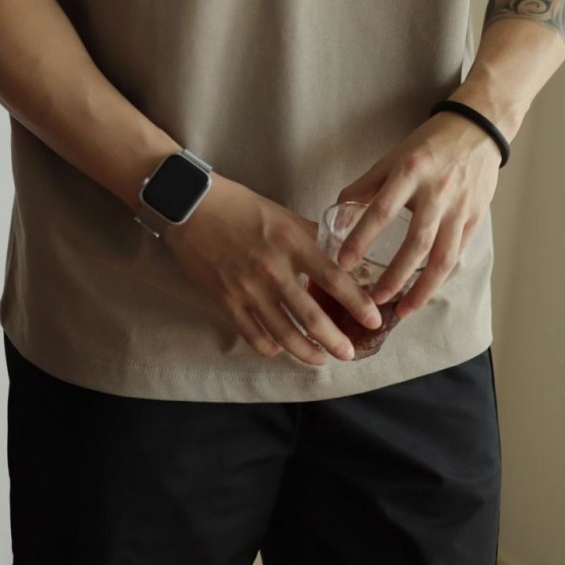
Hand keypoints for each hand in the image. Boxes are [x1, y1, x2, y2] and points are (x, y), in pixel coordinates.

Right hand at [162, 173, 383, 365]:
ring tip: (320, 359)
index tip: (373, 319)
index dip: (357, 303)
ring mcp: (248, 289)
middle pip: (312, 317)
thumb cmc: (239, 205)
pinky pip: (254, 336)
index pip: (334, 279)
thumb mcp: (282, 214)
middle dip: (335, 341)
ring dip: (307, 352)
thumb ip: (309, 236)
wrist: (191, 207)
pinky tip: (280, 348)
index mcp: (291, 243)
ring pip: (285, 334)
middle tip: (348, 352)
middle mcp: (273, 270)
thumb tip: (338, 251)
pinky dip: (271, 347)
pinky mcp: (226, 301)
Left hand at [334, 113, 500, 319]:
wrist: (478, 130)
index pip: (382, 210)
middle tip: (372, 299)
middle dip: (394, 277)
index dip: (361, 238)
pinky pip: (457, 255)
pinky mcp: (476, 218)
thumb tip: (337, 210)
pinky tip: (425, 292)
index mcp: (411, 171)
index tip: (342, 263)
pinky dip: (440, 277)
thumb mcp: (393, 156)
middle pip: (416, 243)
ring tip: (401, 309)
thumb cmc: (430, 143)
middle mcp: (438, 192)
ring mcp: (460, 208)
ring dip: (421, 289)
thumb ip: (367, 185)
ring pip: (442, 258)